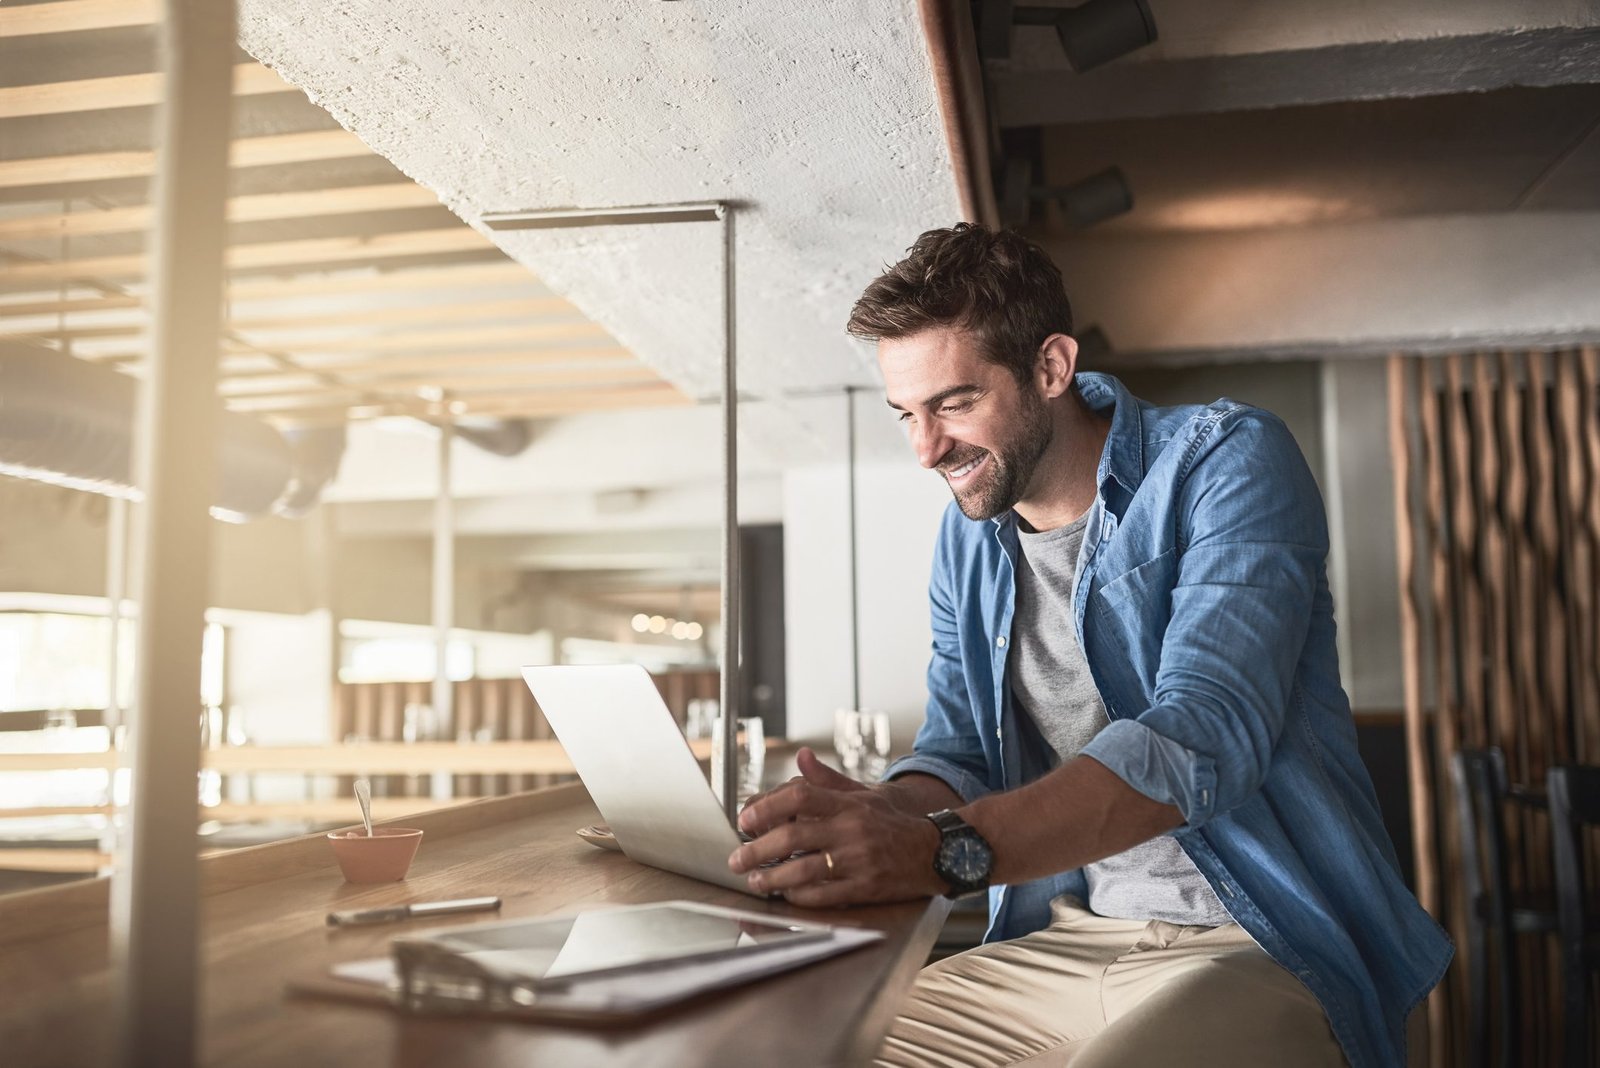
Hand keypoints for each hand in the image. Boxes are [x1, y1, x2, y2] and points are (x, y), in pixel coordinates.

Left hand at [728, 748, 943, 906]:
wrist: (937, 851)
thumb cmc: (894, 822)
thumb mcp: (865, 793)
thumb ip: (828, 780)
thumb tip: (801, 757)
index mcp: (848, 804)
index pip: (800, 797)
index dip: (767, 806)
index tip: (745, 819)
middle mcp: (851, 830)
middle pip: (792, 837)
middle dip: (757, 849)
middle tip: (736, 858)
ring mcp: (857, 861)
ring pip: (803, 871)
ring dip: (772, 877)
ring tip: (755, 880)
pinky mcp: (864, 888)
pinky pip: (823, 895)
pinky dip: (798, 896)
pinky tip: (785, 894)